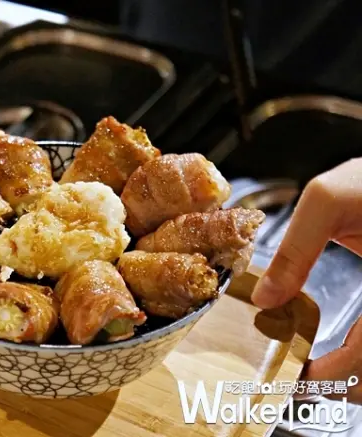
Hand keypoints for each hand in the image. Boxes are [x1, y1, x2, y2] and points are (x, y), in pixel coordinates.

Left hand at [251, 157, 361, 402]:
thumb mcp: (328, 200)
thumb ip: (295, 250)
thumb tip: (263, 299)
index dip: (329, 379)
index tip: (293, 377)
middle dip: (340, 384)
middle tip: (297, 376)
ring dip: (353, 374)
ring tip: (312, 366)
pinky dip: (361, 356)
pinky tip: (336, 348)